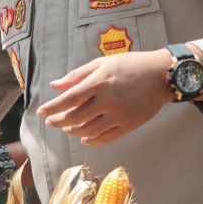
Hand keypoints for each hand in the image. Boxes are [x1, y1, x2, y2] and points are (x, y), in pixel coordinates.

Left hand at [36, 49, 172, 145]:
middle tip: (51, 122)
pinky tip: (84, 137)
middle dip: (59, 121)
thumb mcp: (103, 63)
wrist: (162, 76)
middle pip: (76, 117)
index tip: (40, 113)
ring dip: (73, 131)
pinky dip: (91, 141)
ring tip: (66, 128)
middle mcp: (107, 101)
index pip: (69, 99)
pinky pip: (106, 138)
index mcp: (99, 82)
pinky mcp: (129, 126)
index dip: (52, 108)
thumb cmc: (131, 65)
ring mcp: (119, 115)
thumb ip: (78, 75)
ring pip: (89, 131)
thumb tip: (55, 85)